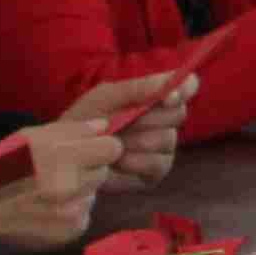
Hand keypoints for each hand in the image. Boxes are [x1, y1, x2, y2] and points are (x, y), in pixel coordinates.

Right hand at [0, 113, 125, 254]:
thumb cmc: (2, 166)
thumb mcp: (31, 136)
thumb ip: (72, 129)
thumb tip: (104, 126)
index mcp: (63, 156)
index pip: (113, 148)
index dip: (101, 147)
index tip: (86, 150)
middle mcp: (73, 185)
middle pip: (104, 171)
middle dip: (89, 168)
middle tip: (62, 170)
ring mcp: (74, 211)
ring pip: (95, 193)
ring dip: (81, 190)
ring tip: (52, 189)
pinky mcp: (72, 230)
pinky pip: (86, 214)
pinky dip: (73, 210)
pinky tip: (50, 207)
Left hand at [62, 66, 198, 181]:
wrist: (68, 153)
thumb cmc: (85, 119)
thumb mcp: (104, 97)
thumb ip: (136, 88)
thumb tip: (168, 82)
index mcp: (155, 96)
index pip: (187, 86)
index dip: (183, 89)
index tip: (168, 97)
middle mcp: (165, 121)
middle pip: (178, 114)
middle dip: (149, 117)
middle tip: (124, 121)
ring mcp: (163, 148)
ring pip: (167, 139)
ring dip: (137, 140)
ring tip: (114, 142)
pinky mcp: (156, 172)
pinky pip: (159, 163)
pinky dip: (136, 161)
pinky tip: (117, 160)